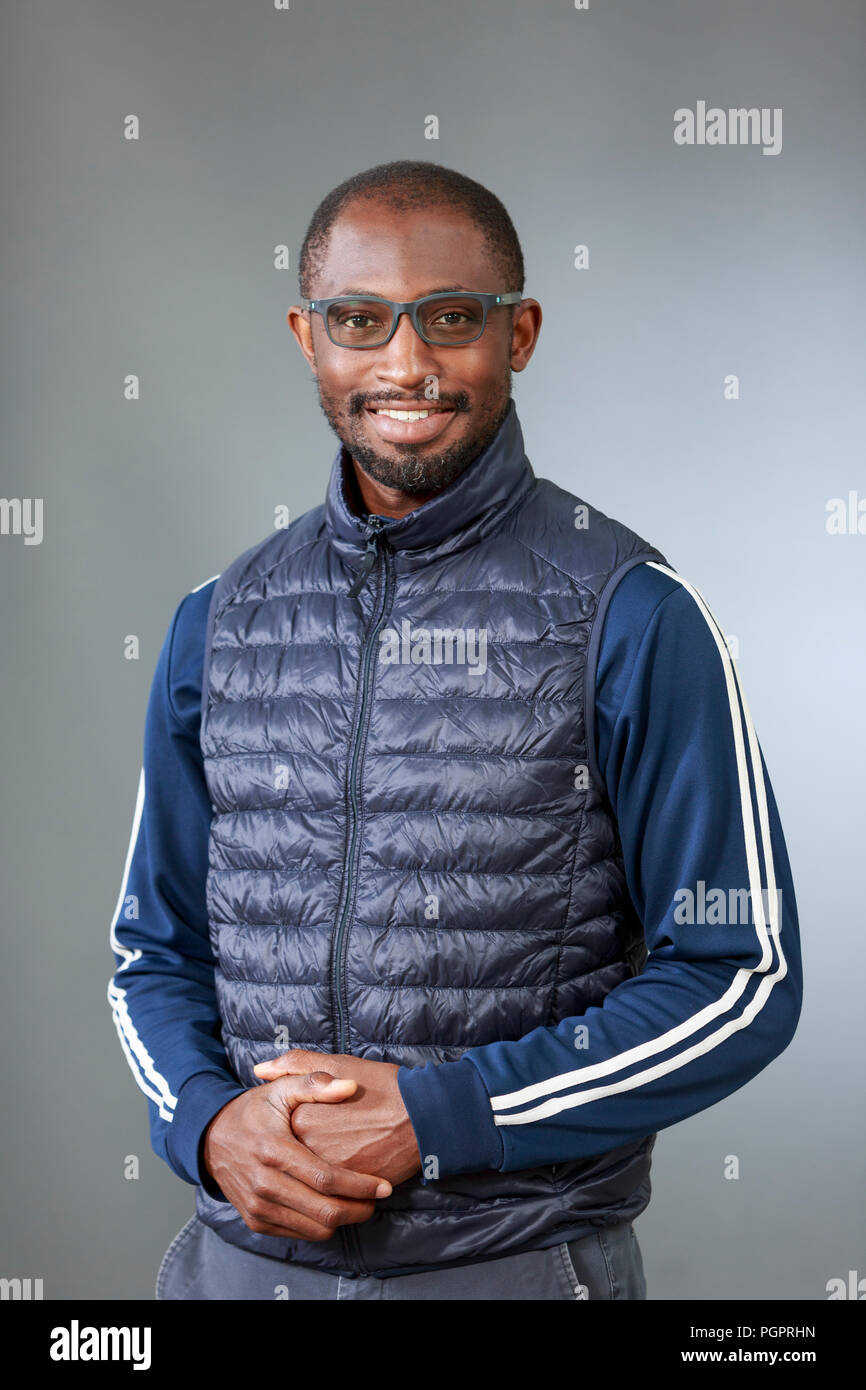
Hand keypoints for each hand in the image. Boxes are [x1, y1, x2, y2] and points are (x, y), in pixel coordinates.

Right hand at [202, 1070, 392, 1240]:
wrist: (212, 1139)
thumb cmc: (254, 1111)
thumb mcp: (281, 1089)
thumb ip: (315, 1084)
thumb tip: (351, 1086)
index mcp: (273, 1150)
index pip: (326, 1178)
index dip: (360, 1186)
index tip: (384, 1186)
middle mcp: (264, 1184)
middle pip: (324, 1211)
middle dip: (359, 1209)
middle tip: (379, 1198)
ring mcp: (258, 1207)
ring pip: (314, 1229)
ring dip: (344, 1220)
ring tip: (361, 1203)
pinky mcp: (256, 1221)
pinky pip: (299, 1233)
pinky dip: (321, 1225)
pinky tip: (334, 1207)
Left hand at [254, 1050, 421, 1188]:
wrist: (426, 1117)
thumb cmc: (384, 1087)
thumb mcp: (339, 1064)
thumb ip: (296, 1064)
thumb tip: (260, 1069)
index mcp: (301, 1117)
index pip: (281, 1126)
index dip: (300, 1120)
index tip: (320, 1114)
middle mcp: (309, 1149)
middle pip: (293, 1154)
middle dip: (308, 1147)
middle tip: (337, 1132)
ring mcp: (329, 1174)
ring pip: (311, 1176)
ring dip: (319, 1170)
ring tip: (343, 1151)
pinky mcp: (349, 1192)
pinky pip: (332, 1193)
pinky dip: (337, 1185)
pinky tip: (352, 1168)